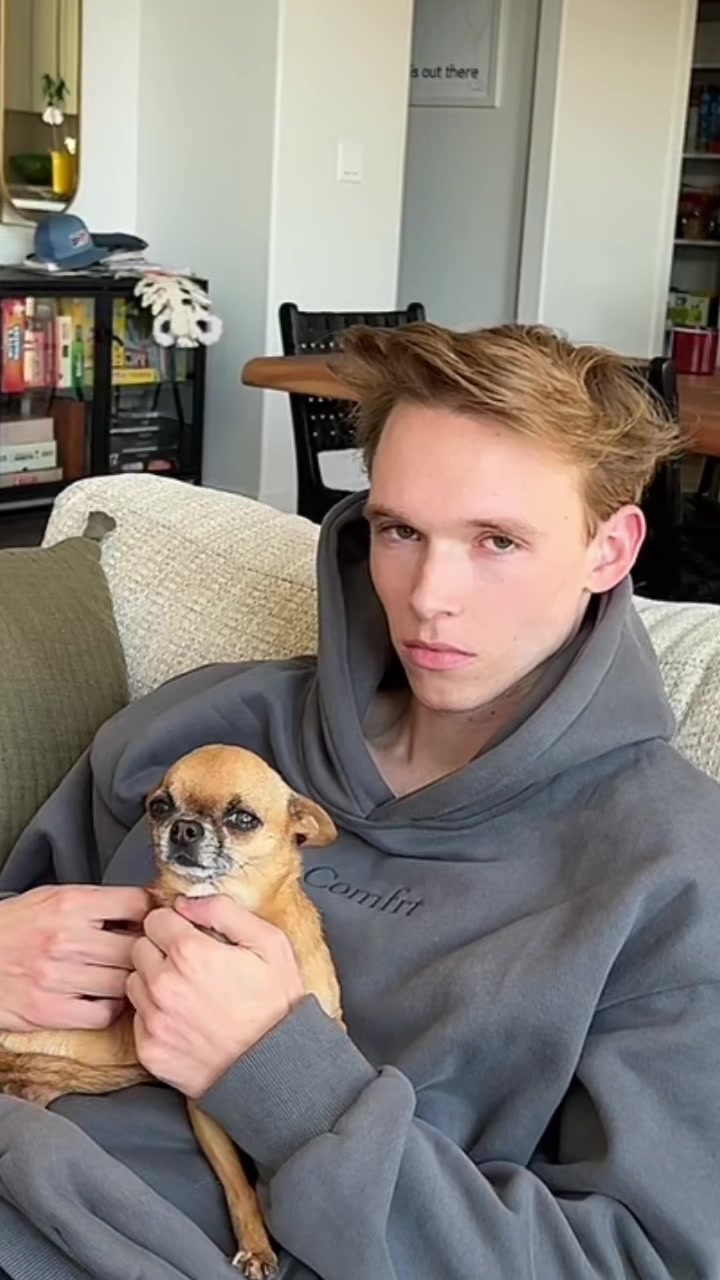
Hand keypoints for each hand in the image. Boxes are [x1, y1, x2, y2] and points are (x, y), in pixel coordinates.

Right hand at [0, 885, 151, 1031]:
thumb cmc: (13, 927)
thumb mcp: (51, 897)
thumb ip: (95, 902)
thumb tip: (143, 907)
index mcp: (69, 904)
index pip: (135, 905)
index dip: (151, 914)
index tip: (153, 922)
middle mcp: (65, 939)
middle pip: (135, 947)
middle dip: (145, 951)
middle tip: (145, 954)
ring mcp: (57, 978)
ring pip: (124, 982)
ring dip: (130, 981)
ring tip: (124, 976)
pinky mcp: (49, 1011)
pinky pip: (103, 1014)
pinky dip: (111, 1008)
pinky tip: (104, 998)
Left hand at [126, 895, 304, 1097]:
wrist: (275, 1068)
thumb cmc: (276, 1006)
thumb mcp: (269, 943)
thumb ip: (224, 910)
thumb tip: (187, 901)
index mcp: (190, 953)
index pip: (155, 919)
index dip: (174, 924)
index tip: (187, 934)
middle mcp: (164, 985)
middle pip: (139, 948)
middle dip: (160, 950)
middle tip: (189, 964)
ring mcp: (154, 1020)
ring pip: (134, 983)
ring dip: (152, 982)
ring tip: (186, 992)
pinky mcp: (150, 1050)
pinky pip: (138, 1019)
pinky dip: (154, 1016)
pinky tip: (183, 1019)